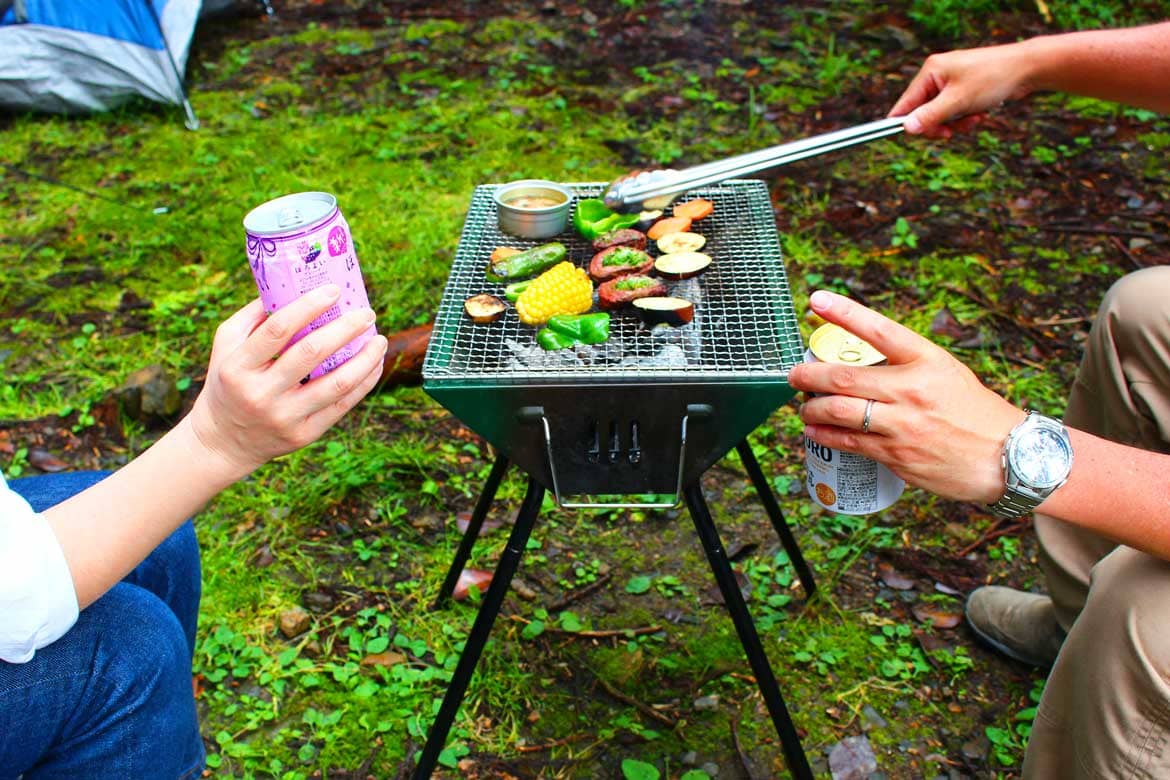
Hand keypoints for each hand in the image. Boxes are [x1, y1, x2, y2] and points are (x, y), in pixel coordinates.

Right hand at [187, 286, 387, 477]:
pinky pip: (343, 406)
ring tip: (379, 340)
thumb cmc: (229, 381)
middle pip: (312, 353)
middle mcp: (261, 393)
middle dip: (345, 328)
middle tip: (367, 313)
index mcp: (238, 366)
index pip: (278, 330)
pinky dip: (364, 383)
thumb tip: (291, 286)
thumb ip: (253, 316)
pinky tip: (374, 365)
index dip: (309, 306)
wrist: (224, 442)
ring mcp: (284, 417)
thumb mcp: (226, 346)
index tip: (335, 290)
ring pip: (336, 384)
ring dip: (365, 359)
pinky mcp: (304, 435)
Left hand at [787, 291, 1024, 504]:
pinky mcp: (897, 455)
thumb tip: (861, 359)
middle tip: (794, 375)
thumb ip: (906, 365)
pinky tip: (814, 431)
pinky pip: (849, 442)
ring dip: (812, 409)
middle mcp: (913, 389)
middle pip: (845, 377)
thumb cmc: (974, 412)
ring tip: (804, 407)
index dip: (844, 313)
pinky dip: (824, 434)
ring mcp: (903, 424)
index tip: (816, 300)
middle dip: (809, 375)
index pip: (879, 330)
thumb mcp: (946, 373)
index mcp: (928, 360)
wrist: (1009, 458)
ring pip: (840, 412)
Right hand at [889, 42, 1035, 137]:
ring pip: (940, 115)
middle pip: (923, 113)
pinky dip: (965, 118)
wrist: (1027, 68)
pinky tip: (980, 113)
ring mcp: (950, 82)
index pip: (906, 103)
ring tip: (974, 118)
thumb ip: (930, 116)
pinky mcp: (963, 89)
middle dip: (940, 125)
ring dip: (956, 123)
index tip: (915, 138)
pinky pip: (954, 112)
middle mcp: (937, 75)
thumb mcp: (958, 101)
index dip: (907, 123)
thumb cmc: (992, 78)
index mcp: (930, 71)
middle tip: (952, 132)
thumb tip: (906, 129)